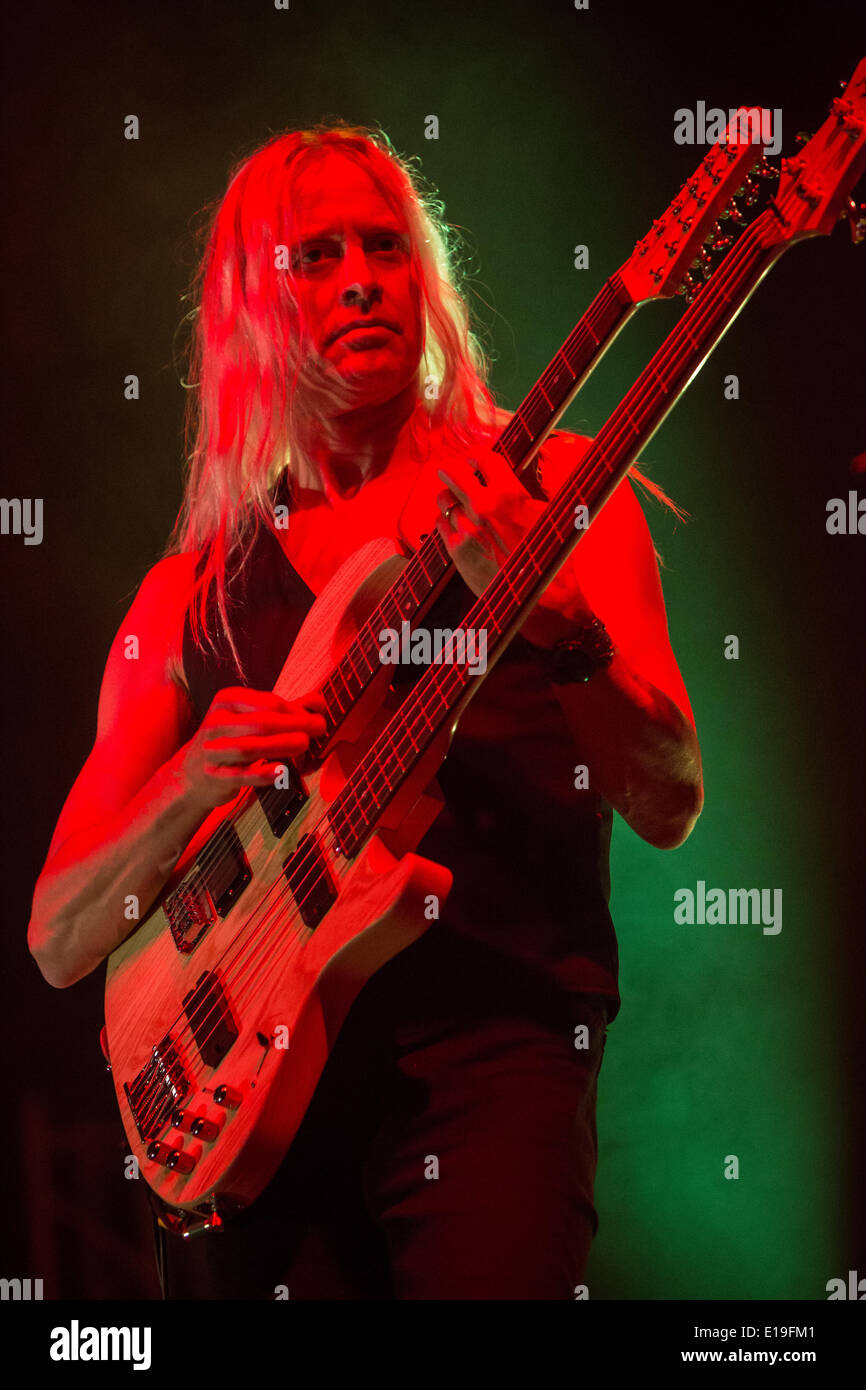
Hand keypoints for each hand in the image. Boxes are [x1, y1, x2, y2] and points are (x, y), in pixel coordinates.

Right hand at [173, 687, 327, 810]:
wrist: (191, 774)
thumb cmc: (230, 741)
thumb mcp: (249, 719)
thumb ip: (284, 710)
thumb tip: (318, 703)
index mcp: (227, 702)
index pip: (267, 702)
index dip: (296, 709)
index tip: (317, 716)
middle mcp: (216, 723)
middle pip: (261, 723)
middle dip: (294, 725)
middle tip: (319, 728)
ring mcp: (212, 751)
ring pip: (249, 748)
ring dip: (281, 746)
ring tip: (304, 744)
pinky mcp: (214, 777)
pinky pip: (240, 776)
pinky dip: (262, 773)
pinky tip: (281, 771)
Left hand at [435, 448, 593, 644]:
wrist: (542, 600)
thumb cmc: (551, 557)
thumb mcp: (552, 515)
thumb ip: (530, 492)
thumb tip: (523, 476)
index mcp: (509, 495)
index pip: (485, 459)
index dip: (479, 456)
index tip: (475, 459)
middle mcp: (483, 508)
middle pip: (455, 474)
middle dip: (452, 469)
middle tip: (449, 469)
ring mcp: (466, 529)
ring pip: (444, 499)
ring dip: (448, 496)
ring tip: (453, 499)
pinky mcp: (456, 551)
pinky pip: (439, 524)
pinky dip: (444, 519)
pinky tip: (452, 523)